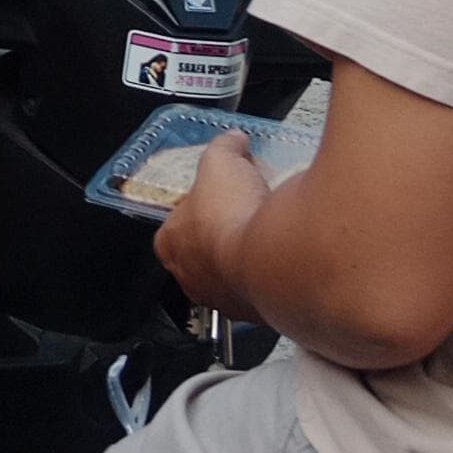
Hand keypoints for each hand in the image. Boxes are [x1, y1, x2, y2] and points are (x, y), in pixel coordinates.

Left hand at [152, 133, 272, 319]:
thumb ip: (224, 147)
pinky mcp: (253, 312)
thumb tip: (232, 139)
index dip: (201, 200)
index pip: (178, 219)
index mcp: (170, 242)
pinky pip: (261, 286)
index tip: (222, 189)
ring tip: (269, 227)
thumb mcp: (221, 160)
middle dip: (226, 227)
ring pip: (233, 269)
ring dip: (248, 250)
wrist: (269, 259)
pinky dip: (270, 269)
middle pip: (206, 246)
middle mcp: (190, 277)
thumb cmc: (231, 216)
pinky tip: (282, 250)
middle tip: (248, 207)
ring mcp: (222, 298)